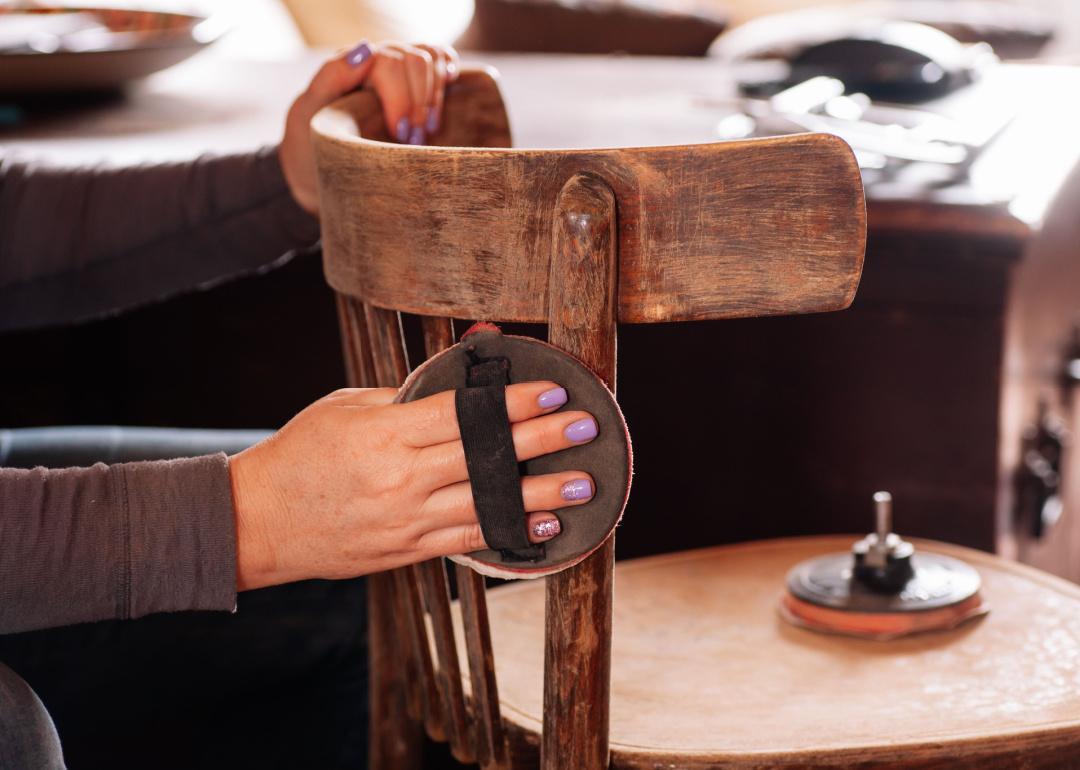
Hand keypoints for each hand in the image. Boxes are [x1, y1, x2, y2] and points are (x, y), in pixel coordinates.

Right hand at [229, 382, 596, 590]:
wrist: (259, 522)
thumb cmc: (303, 453)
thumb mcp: (347, 406)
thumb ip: (407, 393)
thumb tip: (462, 369)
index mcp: (384, 433)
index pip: (461, 414)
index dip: (511, 404)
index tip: (553, 393)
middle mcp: (399, 478)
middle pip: (482, 457)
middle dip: (539, 441)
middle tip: (586, 428)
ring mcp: (404, 519)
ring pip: (484, 504)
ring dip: (538, 494)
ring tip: (582, 484)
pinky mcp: (405, 550)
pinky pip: (466, 540)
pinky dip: (507, 532)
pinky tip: (544, 524)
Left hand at [280, 40, 459, 214]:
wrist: (318, 165)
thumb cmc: (310, 142)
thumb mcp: (308, 114)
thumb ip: (331, 77)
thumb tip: (366, 49)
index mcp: (351, 63)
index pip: (389, 63)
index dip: (402, 99)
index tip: (401, 135)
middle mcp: (376, 59)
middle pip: (415, 61)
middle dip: (420, 103)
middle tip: (414, 142)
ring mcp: (397, 67)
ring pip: (431, 58)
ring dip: (434, 97)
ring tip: (428, 132)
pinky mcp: (414, 80)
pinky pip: (440, 57)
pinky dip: (448, 68)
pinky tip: (449, 87)